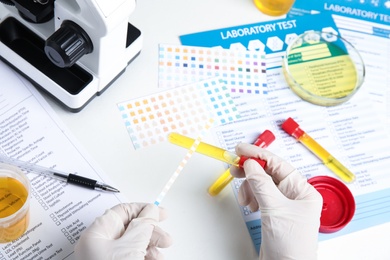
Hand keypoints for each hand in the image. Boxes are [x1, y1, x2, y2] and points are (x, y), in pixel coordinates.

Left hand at [74, 203, 171, 259]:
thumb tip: (151, 211)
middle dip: (151, 232)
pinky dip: (147, 257)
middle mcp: (100, 247)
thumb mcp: (131, 247)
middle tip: (165, 237)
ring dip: (152, 247)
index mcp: (96, 236)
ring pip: (135, 245)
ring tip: (160, 253)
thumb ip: (143, 226)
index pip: (121, 212)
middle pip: (130, 229)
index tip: (159, 211)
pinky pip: (135, 257)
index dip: (142, 209)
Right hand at [230, 143, 321, 259]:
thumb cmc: (291, 245)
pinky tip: (250, 206)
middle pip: (268, 172)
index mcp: (302, 191)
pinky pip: (259, 196)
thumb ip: (262, 184)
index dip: (258, 154)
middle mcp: (294, 195)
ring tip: (245, 200)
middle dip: (251, 171)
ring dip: (249, 188)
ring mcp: (283, 204)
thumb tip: (251, 164)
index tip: (241, 149)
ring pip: (261, 184)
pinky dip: (251, 197)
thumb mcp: (275, 209)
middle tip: (235, 168)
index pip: (278, 164)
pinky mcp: (273, 213)